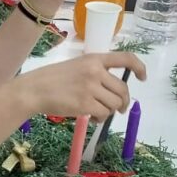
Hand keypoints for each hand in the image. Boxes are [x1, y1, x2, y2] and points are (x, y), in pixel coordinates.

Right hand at [23, 52, 146, 122]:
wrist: (34, 90)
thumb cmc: (53, 79)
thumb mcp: (76, 66)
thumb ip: (95, 72)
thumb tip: (114, 90)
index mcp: (94, 59)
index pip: (125, 58)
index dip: (139, 67)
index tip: (142, 77)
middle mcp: (95, 71)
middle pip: (123, 89)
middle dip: (123, 102)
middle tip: (118, 108)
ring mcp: (91, 88)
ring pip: (114, 104)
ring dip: (109, 111)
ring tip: (96, 111)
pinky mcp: (85, 104)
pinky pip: (103, 114)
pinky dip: (100, 118)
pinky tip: (90, 116)